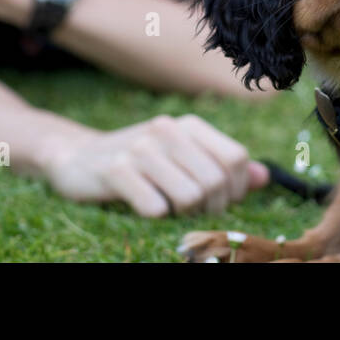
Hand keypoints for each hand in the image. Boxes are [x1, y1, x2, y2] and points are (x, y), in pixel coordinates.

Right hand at [42, 114, 269, 216]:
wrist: (77, 158)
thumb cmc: (139, 163)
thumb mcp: (181, 158)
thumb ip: (222, 166)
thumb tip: (262, 177)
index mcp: (189, 125)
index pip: (236, 158)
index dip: (234, 188)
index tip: (217, 199)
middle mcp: (167, 130)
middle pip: (216, 181)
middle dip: (209, 207)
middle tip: (189, 209)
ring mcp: (140, 148)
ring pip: (190, 196)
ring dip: (182, 213)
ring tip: (167, 205)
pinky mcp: (116, 170)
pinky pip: (155, 207)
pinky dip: (154, 214)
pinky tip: (142, 204)